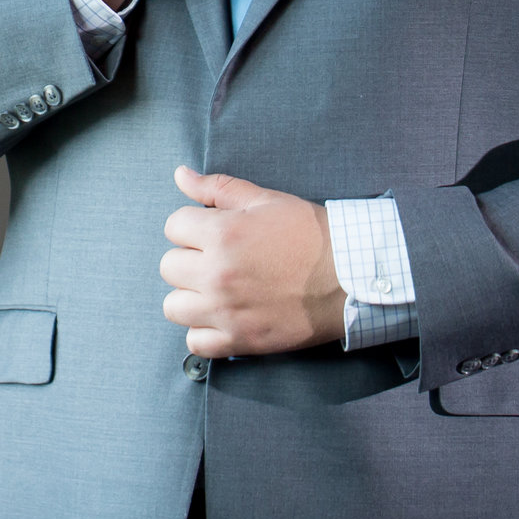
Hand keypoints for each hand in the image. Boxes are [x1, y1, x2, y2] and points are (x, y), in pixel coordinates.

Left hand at [160, 166, 343, 357]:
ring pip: (173, 307)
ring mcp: (226, 311)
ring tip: (215, 290)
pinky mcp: (240, 340)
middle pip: (169, 267)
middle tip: (216, 260)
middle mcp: (217, 274)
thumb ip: (217, 188)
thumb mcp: (265, 200)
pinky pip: (195, 343)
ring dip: (190, 297)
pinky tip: (222, 317)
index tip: (211, 232)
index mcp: (221, 234)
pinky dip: (203, 332)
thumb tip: (181, 175)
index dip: (191, 226)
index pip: (173, 227)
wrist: (350, 276)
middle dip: (189, 259)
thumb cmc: (310, 235)